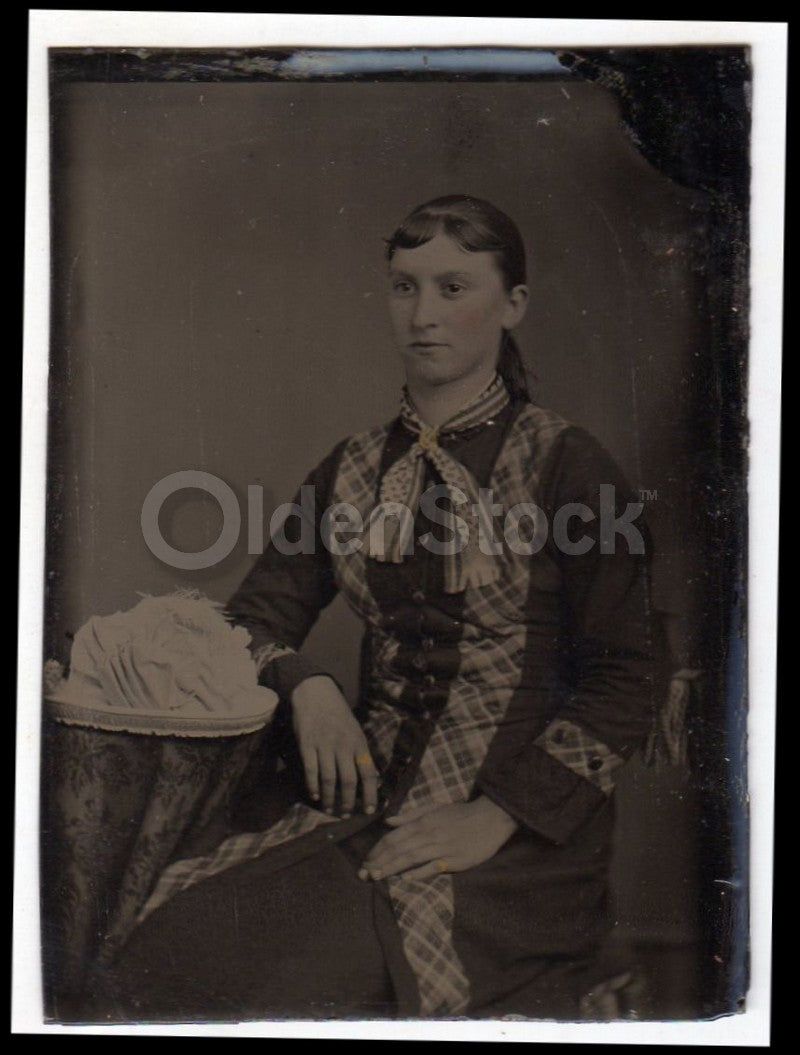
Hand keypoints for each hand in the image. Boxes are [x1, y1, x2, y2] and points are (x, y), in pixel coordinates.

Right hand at [291, 675, 378, 816]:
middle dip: (348, 802)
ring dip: (330, 798)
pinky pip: (311, 770)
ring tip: (330, 809)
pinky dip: (313, 786)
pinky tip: (315, 795)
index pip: (369, 773)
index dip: (370, 794)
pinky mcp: (307, 745)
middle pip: (348, 781)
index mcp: (359, 743)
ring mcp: (324, 745)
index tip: (369, 810)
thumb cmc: (338, 715)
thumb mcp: (355, 731)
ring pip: (329, 779)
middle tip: (345, 815)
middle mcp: (343, 746)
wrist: (316, 693)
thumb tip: (370, 778)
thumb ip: (361, 753)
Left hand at [359, 796, 518, 881]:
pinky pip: (433, 867)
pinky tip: (406, 878)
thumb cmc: (461, 813)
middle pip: (398, 848)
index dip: (378, 849)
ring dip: (392, 867)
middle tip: (364, 873)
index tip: (366, 860)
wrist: (490, 818)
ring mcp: (442, 847)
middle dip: (379, 861)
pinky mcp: (455, 859)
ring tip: (376, 877)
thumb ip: (411, 815)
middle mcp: (429, 834)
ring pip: (411, 857)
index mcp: (423, 822)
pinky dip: (419, 872)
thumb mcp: (435, 808)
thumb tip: (388, 821)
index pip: (394, 837)